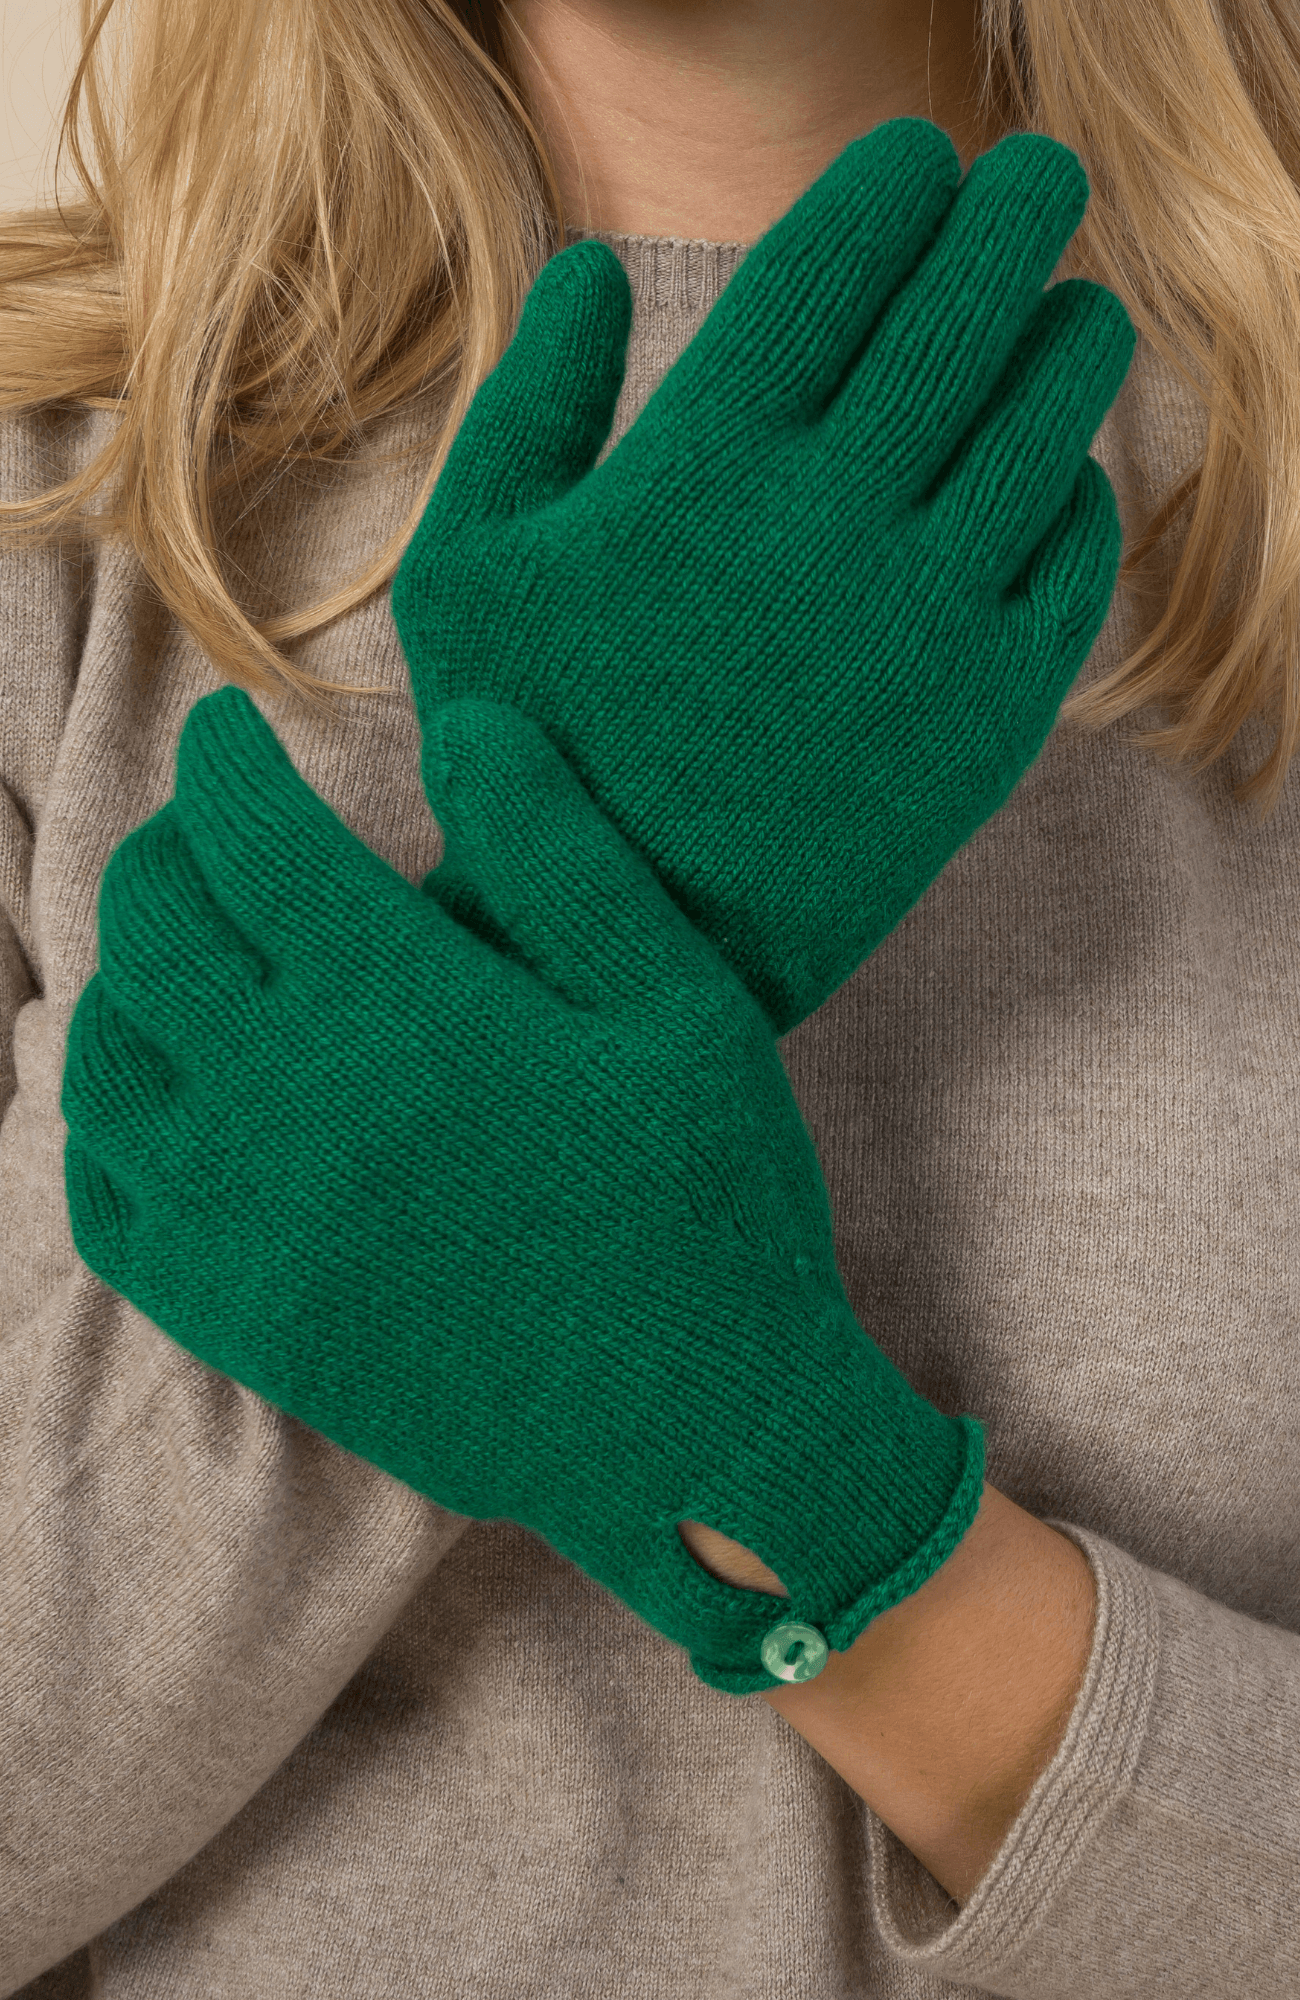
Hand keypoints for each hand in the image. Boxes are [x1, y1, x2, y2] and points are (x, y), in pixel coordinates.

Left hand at [60, 687, 982, 1695]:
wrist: (693, 1433)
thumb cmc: (708, 1208)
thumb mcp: (681, 1007)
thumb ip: (564, 856)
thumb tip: (462, 728)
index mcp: (402, 1009)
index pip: (248, 837)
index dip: (224, 760)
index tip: (228, 728)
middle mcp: (290, 1106)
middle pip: (155, 932)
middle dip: (166, 850)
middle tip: (207, 830)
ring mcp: (247, 1225)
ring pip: (109, 1061)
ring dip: (123, 978)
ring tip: (176, 953)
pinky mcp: (241, 1322)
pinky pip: (108, 1205)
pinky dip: (105, 1127)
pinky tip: (155, 1099)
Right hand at [392, 116, 1134, 1034]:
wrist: (628, 947)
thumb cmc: (533, 755)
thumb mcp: (463, 574)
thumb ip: (523, 405)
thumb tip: (590, 266)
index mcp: (700, 471)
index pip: (833, 261)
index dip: (893, 184)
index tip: (916, 159)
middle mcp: (830, 528)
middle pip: (964, 308)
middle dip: (1011, 213)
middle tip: (1030, 182)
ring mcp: (927, 623)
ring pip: (1047, 419)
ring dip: (1070, 332)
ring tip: (1067, 307)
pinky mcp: (992, 717)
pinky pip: (1072, 559)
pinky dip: (1079, 490)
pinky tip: (1056, 472)